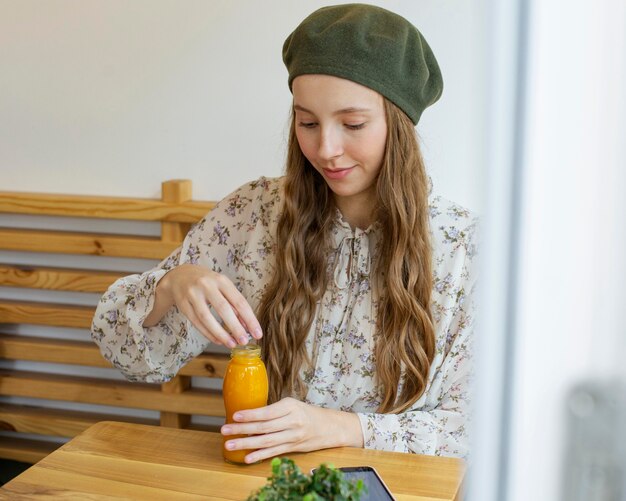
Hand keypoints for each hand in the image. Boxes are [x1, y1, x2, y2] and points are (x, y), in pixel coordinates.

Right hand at [146, 264, 261, 347]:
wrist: (179, 276)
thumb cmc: (208, 283)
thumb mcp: (223, 287)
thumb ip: (234, 304)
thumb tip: (247, 325)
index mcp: (221, 280)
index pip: (239, 301)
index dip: (249, 319)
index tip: (258, 333)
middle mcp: (207, 285)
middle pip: (223, 308)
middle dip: (235, 327)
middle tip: (244, 341)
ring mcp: (193, 294)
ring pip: (206, 317)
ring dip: (220, 333)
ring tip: (231, 344)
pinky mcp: (183, 304)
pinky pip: (196, 322)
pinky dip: (208, 333)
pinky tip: (218, 340)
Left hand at [220, 397, 363, 462]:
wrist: (330, 426)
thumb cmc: (306, 413)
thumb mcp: (292, 404)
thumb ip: (273, 410)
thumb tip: (248, 414)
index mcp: (290, 406)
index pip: (267, 412)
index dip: (250, 414)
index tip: (235, 415)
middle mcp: (292, 421)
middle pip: (264, 427)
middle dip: (242, 429)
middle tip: (224, 430)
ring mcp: (293, 436)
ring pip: (266, 441)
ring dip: (246, 444)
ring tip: (230, 445)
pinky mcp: (293, 448)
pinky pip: (274, 452)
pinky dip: (260, 455)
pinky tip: (247, 458)